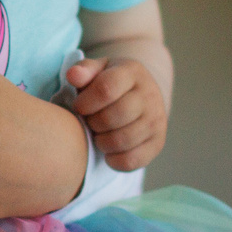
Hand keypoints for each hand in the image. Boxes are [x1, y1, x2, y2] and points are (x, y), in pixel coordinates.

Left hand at [62, 56, 165, 170]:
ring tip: (98, 134)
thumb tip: (73, 75)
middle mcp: (149, 95)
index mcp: (132, 72)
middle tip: (89, 121)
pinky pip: (131, 160)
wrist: (142, 96)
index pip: (106, 89)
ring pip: (120, 141)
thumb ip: (83, 70)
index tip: (79, 107)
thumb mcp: (98, 71)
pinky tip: (108, 150)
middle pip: (111, 117)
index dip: (85, 103)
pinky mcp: (157, 143)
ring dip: (101, 142)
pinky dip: (113, 160)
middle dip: (92, 123)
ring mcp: (156, 120)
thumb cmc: (110, 84)